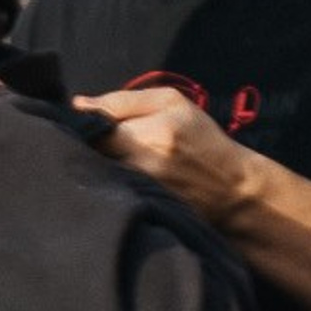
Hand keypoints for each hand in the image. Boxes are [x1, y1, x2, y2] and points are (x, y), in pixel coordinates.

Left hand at [74, 83, 257, 224]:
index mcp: (150, 135)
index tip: (88, 123)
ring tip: (115, 161)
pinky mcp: (139, 209)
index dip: (83, 125)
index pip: (92, 129)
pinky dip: (109, 183)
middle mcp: (141, 167)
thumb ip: (123, 100)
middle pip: (90, 154)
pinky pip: (109, 192)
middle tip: (100, 142)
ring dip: (97, 166)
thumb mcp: (172, 103)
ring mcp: (139, 193)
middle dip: (88, 146)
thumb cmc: (202, 139)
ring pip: (96, 174)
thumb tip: (78, 105)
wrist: (232, 189)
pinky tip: (122, 179)